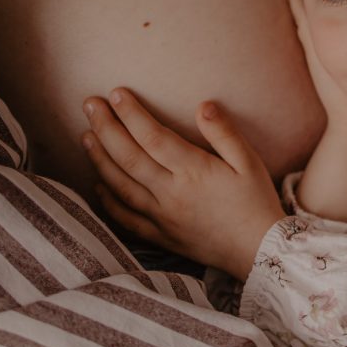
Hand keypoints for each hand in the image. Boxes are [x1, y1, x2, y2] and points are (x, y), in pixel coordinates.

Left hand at [82, 88, 285, 279]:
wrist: (260, 252)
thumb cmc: (257, 202)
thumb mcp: (250, 162)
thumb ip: (224, 133)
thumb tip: (203, 105)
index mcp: (193, 171)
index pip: (152, 136)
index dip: (131, 113)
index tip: (115, 94)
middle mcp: (171, 193)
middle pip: (128, 156)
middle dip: (105, 127)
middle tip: (89, 104)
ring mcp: (162, 217)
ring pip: (120, 184)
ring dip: (99, 158)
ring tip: (86, 136)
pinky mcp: (161, 236)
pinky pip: (125, 218)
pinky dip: (107, 201)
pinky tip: (97, 184)